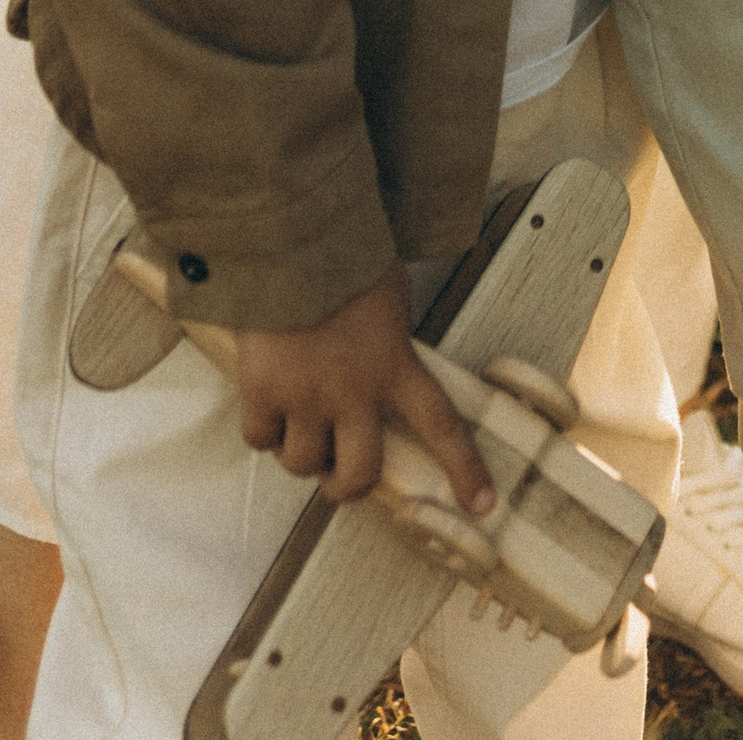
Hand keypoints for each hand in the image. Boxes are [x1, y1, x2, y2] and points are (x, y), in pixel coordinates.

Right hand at [234, 267, 493, 512]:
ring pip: (302, 464)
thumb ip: (390, 346)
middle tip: (337, 474)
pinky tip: (268, 402)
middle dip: (345, 484)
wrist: (291, 237)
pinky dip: (263, 430)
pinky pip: (259, 439)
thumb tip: (382, 379)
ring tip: (300, 420)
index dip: (464, 469)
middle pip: (358, 474)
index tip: (483, 506)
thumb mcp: (388, 301)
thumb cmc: (346, 257)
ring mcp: (306, 395)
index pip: (442, 425)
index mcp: (395, 364)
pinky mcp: (262, 390)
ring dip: (301, 452)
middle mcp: (353, 391)